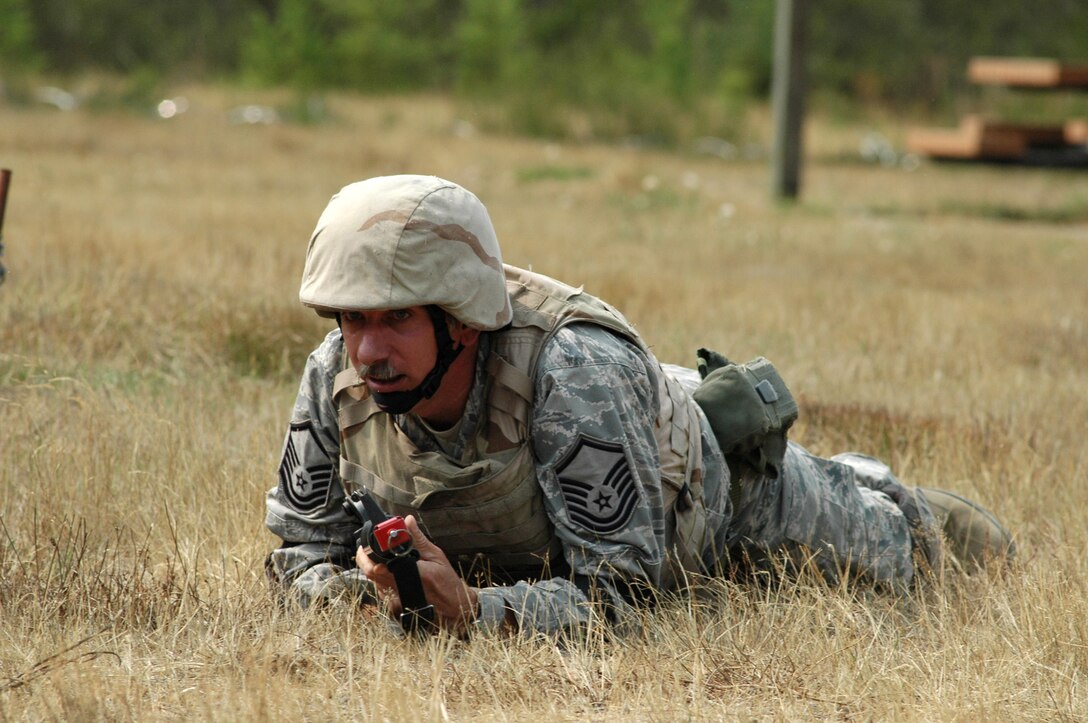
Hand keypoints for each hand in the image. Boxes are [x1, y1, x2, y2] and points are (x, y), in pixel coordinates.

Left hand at [356, 515, 478, 633]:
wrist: (452, 605)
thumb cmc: (447, 581)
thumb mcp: (436, 556)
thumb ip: (419, 539)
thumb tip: (408, 521)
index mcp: (414, 573)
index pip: (383, 564)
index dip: (370, 552)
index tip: (369, 540)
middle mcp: (402, 587)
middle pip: (371, 573)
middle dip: (363, 557)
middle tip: (365, 546)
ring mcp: (396, 597)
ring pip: (373, 581)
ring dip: (369, 566)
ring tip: (374, 554)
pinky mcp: (395, 602)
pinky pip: (379, 588)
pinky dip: (378, 577)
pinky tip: (385, 569)